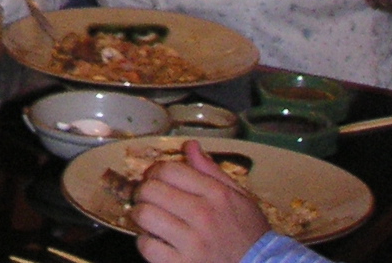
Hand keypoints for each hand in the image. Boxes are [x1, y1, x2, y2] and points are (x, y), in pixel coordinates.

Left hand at [131, 142, 269, 262]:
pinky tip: (155, 240)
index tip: (154, 178)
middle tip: (147, 197)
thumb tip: (190, 146)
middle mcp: (203, 215)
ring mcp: (193, 243)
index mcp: (216, 195)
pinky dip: (145, 242)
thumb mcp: (240, 198)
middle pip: (151, 190)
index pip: (169, 170)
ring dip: (141, 214)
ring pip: (145, 215)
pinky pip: (147, 246)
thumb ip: (212, 171)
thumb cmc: (250, 234)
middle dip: (143, 191)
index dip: (155, 171)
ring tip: (149, 217)